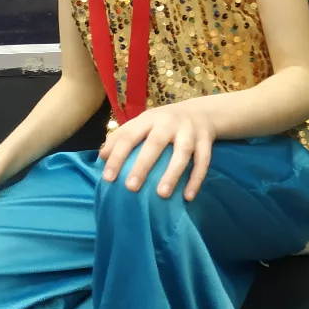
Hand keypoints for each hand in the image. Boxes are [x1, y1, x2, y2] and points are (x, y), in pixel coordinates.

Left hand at [99, 101, 215, 201]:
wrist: (201, 112)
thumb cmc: (162, 124)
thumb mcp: (143, 124)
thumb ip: (122, 137)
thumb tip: (102, 157)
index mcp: (149, 118)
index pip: (129, 135)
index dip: (118, 155)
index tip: (108, 177)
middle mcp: (169, 122)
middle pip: (155, 143)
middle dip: (143, 165)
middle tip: (131, 188)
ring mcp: (190, 131)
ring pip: (182, 152)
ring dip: (172, 173)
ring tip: (162, 195)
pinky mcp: (206, 141)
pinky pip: (203, 162)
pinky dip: (196, 179)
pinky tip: (188, 196)